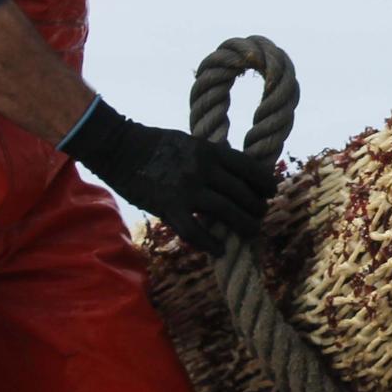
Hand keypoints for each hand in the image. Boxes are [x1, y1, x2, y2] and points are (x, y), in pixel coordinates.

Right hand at [63, 101, 277, 254]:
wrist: (120, 147)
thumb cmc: (155, 142)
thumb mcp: (190, 141)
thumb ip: (211, 156)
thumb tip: (233, 167)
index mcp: (209, 150)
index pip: (248, 167)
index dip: (264, 182)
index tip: (271, 191)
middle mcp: (203, 169)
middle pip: (241, 192)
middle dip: (256, 206)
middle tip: (260, 214)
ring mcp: (186, 189)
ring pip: (226, 212)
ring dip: (243, 225)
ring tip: (251, 231)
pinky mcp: (168, 207)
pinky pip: (195, 231)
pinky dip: (210, 243)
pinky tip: (220, 250)